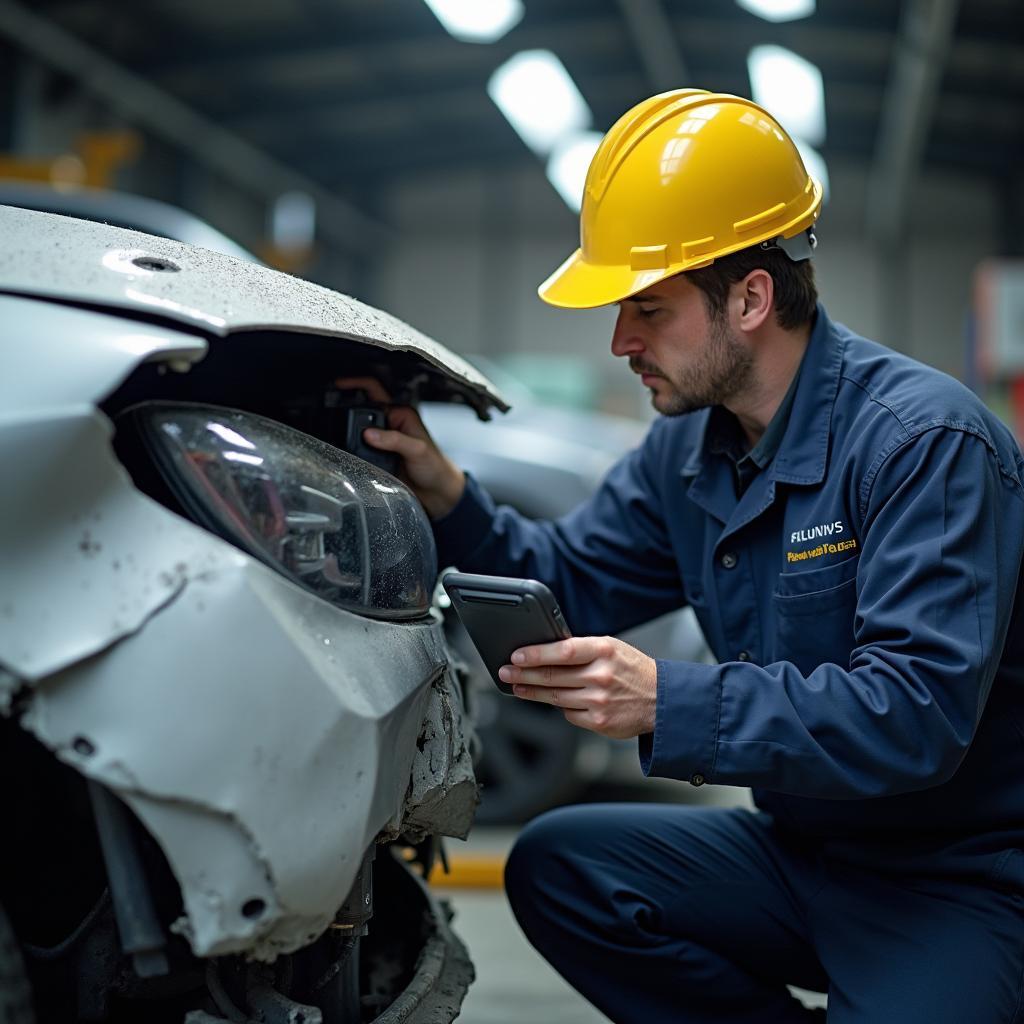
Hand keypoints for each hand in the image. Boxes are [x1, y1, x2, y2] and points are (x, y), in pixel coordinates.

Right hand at [334, 377, 465, 518]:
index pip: (374, 392)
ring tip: (332, 428)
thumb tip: (369, 434)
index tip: (338, 385)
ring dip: (346, 428)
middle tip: (330, 410)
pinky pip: (357, 447)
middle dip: (346, 407)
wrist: (436, 492)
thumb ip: (394, 440)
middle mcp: (390, 423)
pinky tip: (342, 448)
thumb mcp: (417, 450)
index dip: (356, 385)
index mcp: (401, 414)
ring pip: (357, 428)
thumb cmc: (435, 467)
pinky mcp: (376, 455)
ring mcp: (382, 439)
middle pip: (361, 408)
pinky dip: (350, 446)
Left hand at [498, 636, 656, 738]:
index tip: (516, 656)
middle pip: (553, 676)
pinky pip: (569, 714)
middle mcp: (601, 675)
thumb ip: (582, 649)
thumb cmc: (632, 670)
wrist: (660, 700)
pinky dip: (561, 707)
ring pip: (556, 697)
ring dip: (533, 692)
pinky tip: (554, 700)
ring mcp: (599, 701)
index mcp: (604, 651)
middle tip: (505, 672)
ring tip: (518, 686)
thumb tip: (545, 650)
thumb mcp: (611, 648)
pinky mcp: (599, 722)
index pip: (563, 650)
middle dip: (523, 674)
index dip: (536, 654)